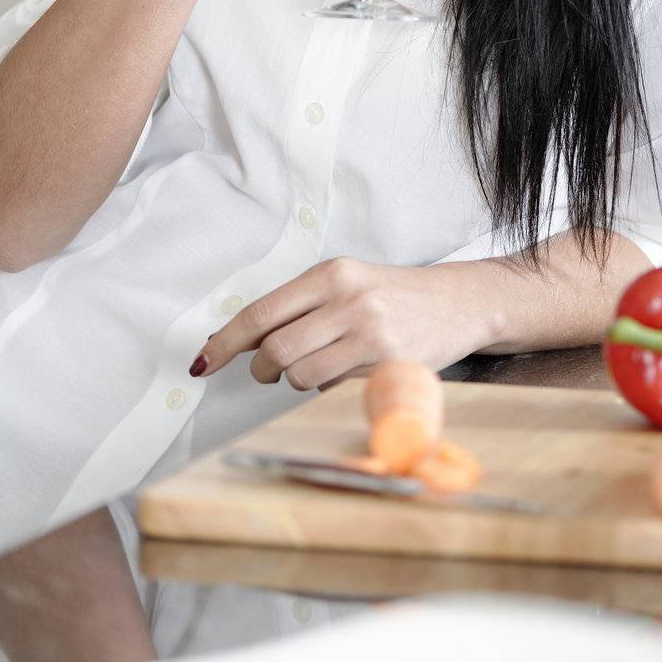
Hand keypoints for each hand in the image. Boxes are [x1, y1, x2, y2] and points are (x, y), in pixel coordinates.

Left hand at [187, 256, 485, 390]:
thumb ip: (298, 308)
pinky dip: (328, 387)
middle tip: (271, 370)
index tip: (203, 361)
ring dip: (297, 380)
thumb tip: (239, 342)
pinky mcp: (386, 362)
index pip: (261, 313)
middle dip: (264, 369)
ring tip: (321, 366)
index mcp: (331, 274)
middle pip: (275, 350)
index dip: (224, 343)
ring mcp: (369, 331)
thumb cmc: (394, 296)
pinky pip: (332, 387)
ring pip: (300, 374)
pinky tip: (350, 370)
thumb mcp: (347, 285)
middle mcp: (348, 298)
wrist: (459, 302)